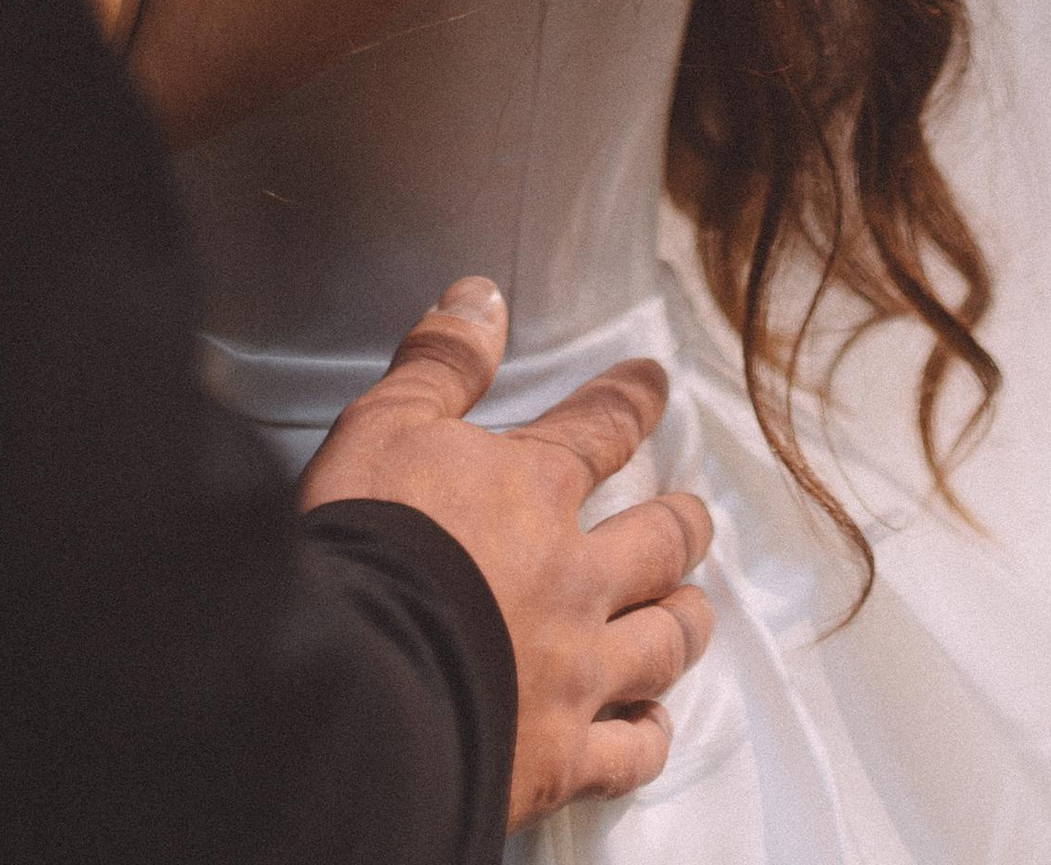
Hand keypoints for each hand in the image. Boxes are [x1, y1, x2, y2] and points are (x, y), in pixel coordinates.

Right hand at [301, 279, 714, 827]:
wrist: (354, 682)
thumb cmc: (364, 541)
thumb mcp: (383, 425)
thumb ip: (441, 361)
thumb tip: (483, 293)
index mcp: (534, 491)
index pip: (603, 429)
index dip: (633, 400)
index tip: (658, 382)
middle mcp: (575, 577)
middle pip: (658, 542)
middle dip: (684, 523)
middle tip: (696, 514)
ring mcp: (576, 672)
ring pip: (663, 642)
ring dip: (685, 621)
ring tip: (694, 611)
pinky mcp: (560, 756)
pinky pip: (630, 751)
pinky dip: (650, 735)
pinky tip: (655, 726)